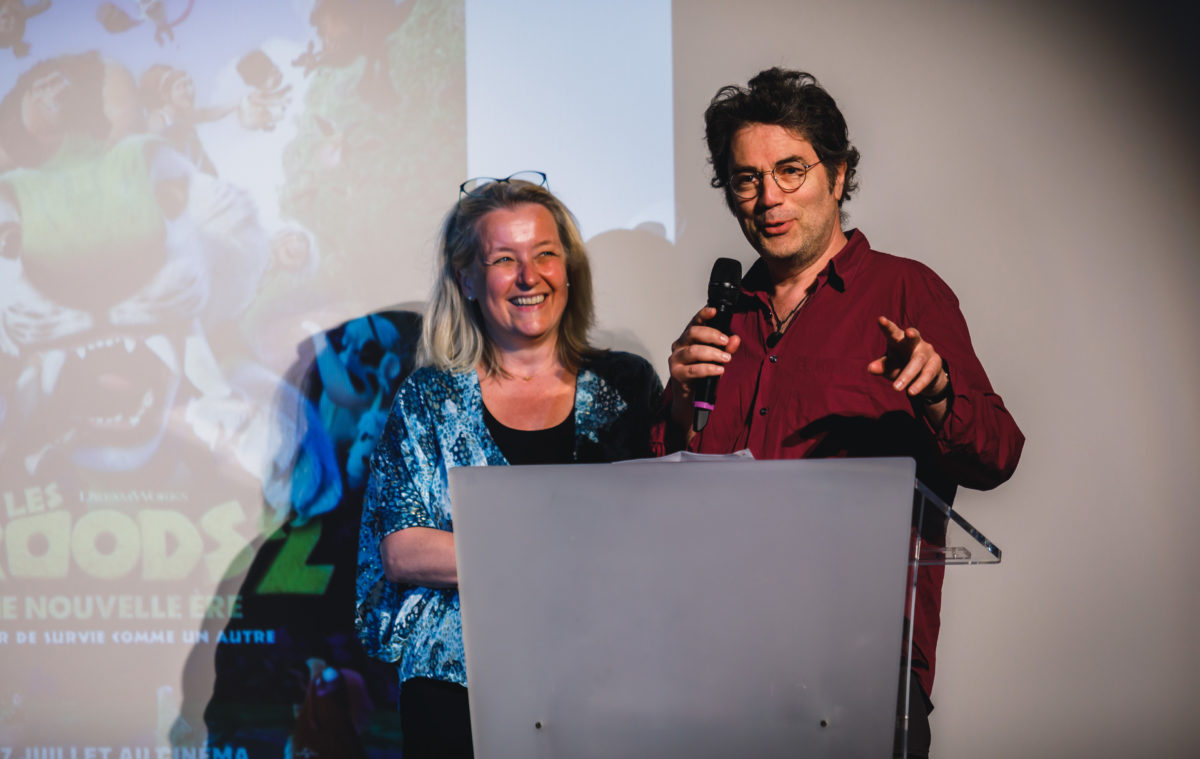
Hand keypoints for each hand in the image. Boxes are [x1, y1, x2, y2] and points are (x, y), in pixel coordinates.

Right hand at [667, 306, 741, 428]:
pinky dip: (709, 368)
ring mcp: (676, 360)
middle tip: (725, 341)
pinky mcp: (677, 374)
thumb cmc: (702, 374)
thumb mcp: (717, 358)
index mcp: (688, 338)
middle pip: (693, 333)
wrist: (691, 397)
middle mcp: (679, 346)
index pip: (694, 322)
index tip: (714, 311)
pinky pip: (694, 369)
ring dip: (712, 354)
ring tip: (726, 359)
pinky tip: (719, 370)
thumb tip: (736, 339)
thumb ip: (726, 348)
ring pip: (693, 351)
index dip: (703, 314)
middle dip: (711, 335)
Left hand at [867, 316, 947, 399]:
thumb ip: (881, 366)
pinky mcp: (935, 363)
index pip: (892, 331)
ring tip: (896, 388)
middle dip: (912, 334)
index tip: (880, 319)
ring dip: (907, 375)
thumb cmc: (901, 365)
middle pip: (913, 337)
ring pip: (918, 361)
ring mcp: (927, 351)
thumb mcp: (889, 366)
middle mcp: (915, 342)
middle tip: (908, 331)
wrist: (924, 376)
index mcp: (899, 339)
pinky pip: (927, 374)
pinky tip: (911, 392)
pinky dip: (918, 384)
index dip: (887, 325)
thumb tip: (870, 368)